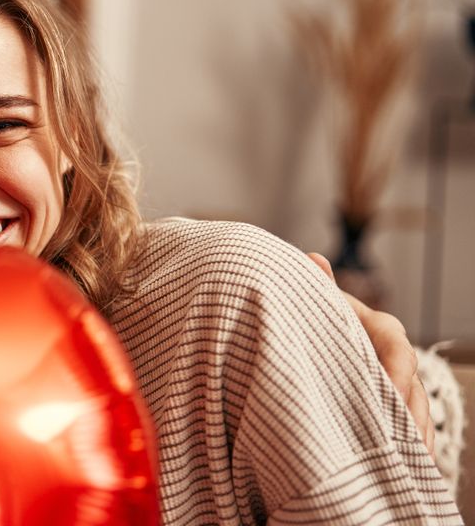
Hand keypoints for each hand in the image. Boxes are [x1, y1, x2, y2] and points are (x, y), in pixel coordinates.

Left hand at [306, 252, 433, 457]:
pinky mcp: (396, 406)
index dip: (396, 371)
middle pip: (413, 387)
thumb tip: (311, 258)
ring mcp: (401, 384)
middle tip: (405, 443)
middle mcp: (397, 358)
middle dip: (411, 415)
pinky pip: (410, 428)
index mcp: (381, 329)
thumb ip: (319, 285)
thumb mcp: (320, 302)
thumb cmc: (321, 316)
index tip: (389, 391)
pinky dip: (410, 448)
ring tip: (410, 463)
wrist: (327, 331)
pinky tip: (408, 469)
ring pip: (416, 411)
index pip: (397, 346)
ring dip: (414, 437)